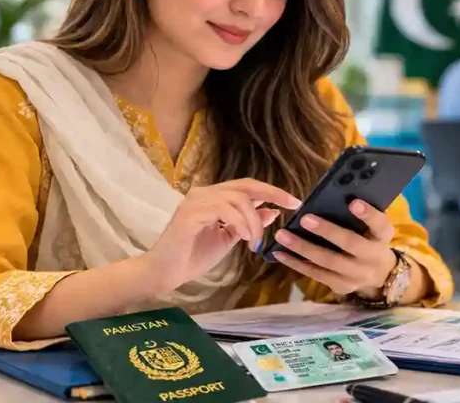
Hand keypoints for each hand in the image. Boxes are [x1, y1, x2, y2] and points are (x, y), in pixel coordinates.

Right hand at [145, 179, 300, 293]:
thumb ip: (247, 223)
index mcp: (213, 197)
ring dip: (252, 221)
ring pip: (237, 199)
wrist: (165, 273)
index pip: (247, 187)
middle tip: (290, 207)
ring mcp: (195, 201)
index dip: (272, 192)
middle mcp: (204, 193)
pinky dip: (238, 222)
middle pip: (245, 187)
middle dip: (272, 195)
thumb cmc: (193, 256)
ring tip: (254, 241)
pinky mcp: (189, 214)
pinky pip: (223, 210)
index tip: (294, 202)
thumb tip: (272, 211)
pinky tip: (243, 237)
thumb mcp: (229, 238)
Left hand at [272, 199, 397, 297]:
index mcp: (382, 236)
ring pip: (328, 261)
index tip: (353, 202)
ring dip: (303, 247)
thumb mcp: (374, 227)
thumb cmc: (371, 239)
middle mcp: (372, 257)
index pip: (380, 224)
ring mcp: (356, 275)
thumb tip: (335, 193)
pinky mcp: (341, 285)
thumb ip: (361, 214)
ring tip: (282, 235)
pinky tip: (280, 253)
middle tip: (305, 218)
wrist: (380, 274)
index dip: (368, 214)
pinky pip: (316, 274)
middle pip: (350, 244)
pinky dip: (296, 263)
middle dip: (327, 231)